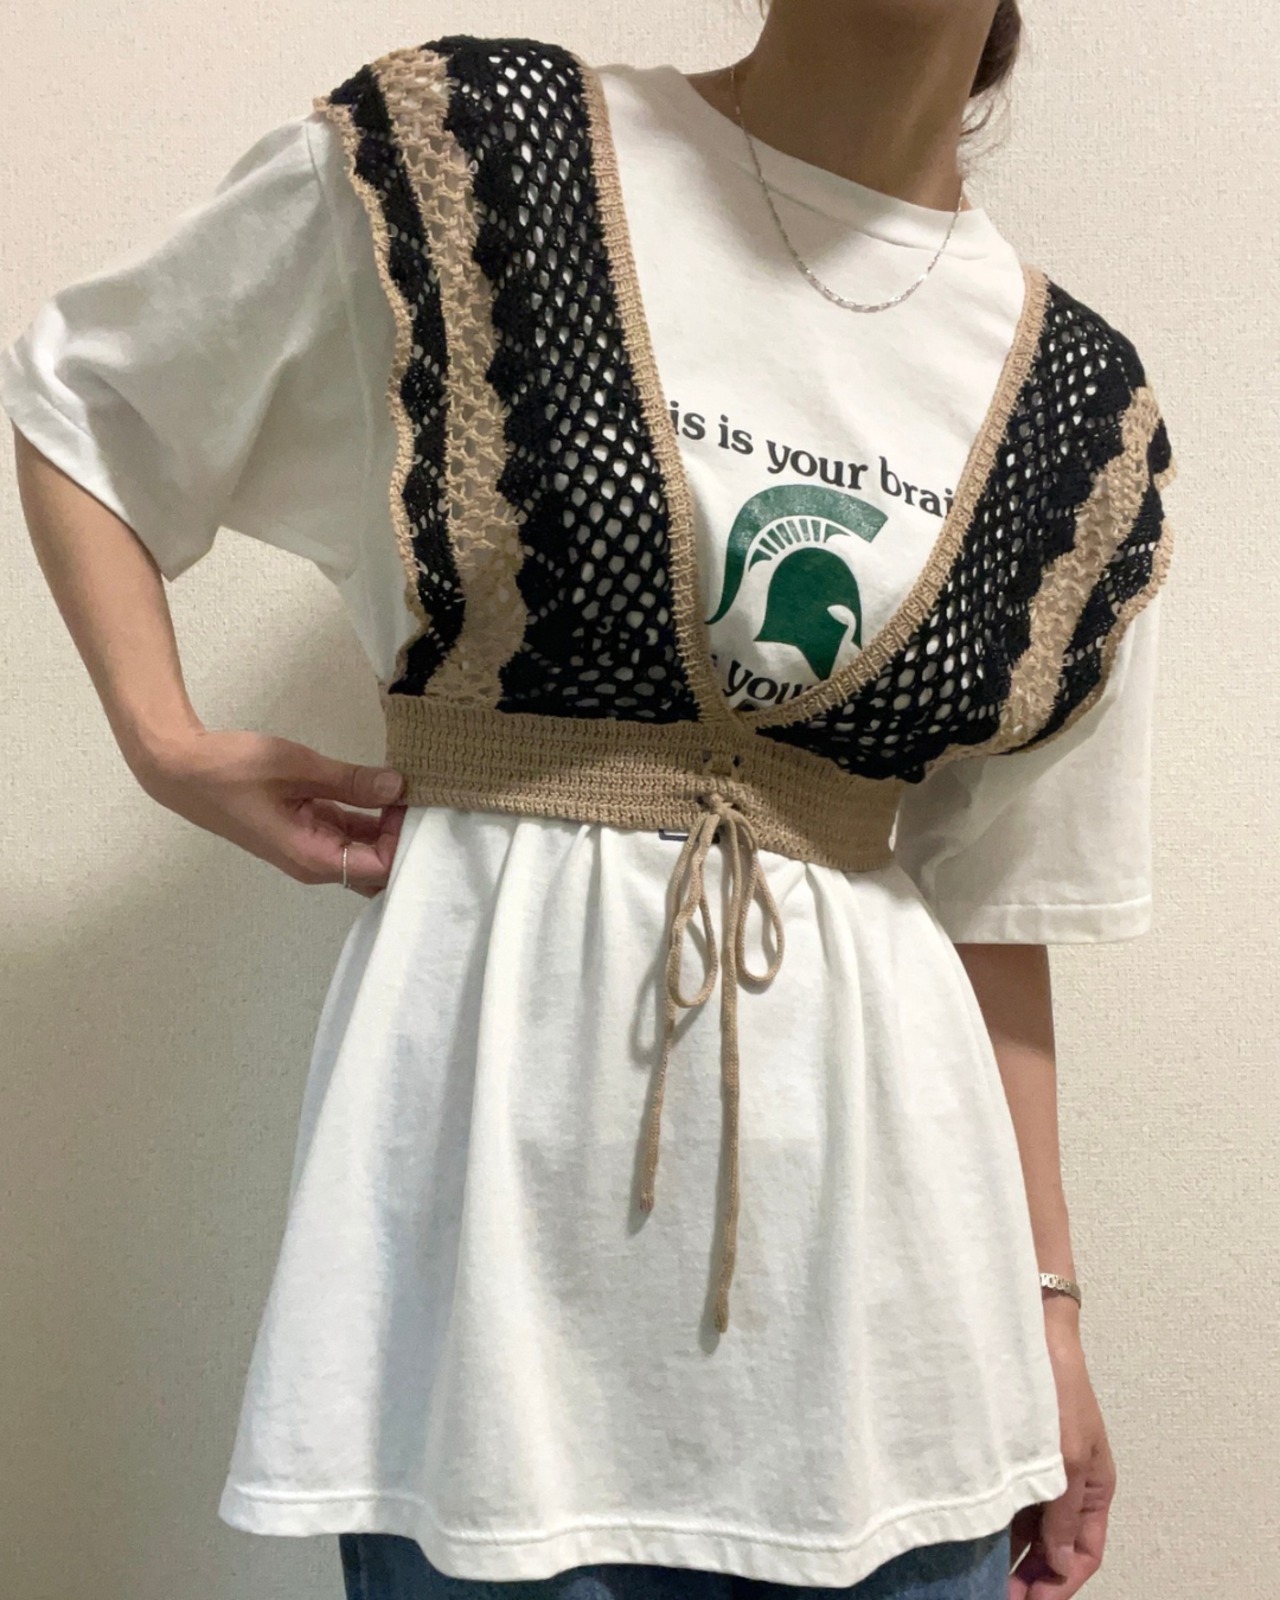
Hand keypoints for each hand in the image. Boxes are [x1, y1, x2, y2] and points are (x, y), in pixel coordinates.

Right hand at [136, 726, 406, 898]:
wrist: (183, 769)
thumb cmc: (233, 770)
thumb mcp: (297, 768)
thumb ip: (350, 780)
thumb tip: (399, 787)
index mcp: (312, 858)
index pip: (379, 869)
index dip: (404, 842)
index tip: (420, 805)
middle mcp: (315, 861)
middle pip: (376, 866)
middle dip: (403, 840)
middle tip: (428, 800)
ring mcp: (310, 845)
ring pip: (363, 847)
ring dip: (388, 825)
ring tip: (417, 792)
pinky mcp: (306, 827)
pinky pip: (347, 830)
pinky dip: (368, 815)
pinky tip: (389, 791)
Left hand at [1009, 1308, 1115, 1597]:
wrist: (1031, 1333)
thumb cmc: (1058, 1391)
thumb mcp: (1068, 1458)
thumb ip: (1063, 1514)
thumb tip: (1057, 1564)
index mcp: (1095, 1488)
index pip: (1083, 1553)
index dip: (1060, 1584)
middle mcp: (1069, 1485)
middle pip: (1054, 1546)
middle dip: (1033, 1575)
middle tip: (1000, 1595)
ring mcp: (1042, 1470)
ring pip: (1030, 1527)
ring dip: (1013, 1554)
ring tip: (984, 1576)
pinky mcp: (1016, 1454)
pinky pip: (1011, 1501)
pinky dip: (999, 1523)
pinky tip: (977, 1537)